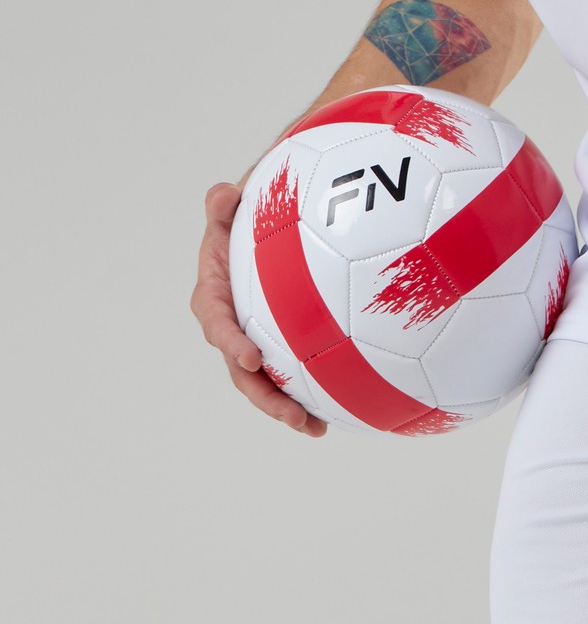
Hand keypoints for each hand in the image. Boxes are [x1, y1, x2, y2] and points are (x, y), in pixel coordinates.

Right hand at [192, 180, 327, 435]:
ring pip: (265, 381)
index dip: (229, 342)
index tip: (249, 357)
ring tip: (316, 428)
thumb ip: (223, 204)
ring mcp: (255, 337)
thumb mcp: (232, 206)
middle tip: (293, 415)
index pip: (217, 322)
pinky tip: (336, 413)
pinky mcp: (280, 343)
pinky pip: (291, 372)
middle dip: (264, 397)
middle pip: (241, 369)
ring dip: (286, 408)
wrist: (263, 223)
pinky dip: (309, 394)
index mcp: (215, 293)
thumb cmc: (247, 213)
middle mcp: (232, 324)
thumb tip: (221, 194)